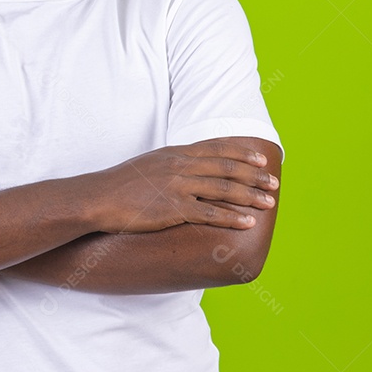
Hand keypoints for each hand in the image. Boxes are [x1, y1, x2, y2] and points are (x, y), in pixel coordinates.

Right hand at [94, 139, 278, 233]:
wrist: (98, 198)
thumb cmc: (119, 184)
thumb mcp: (149, 164)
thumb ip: (172, 164)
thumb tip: (188, 169)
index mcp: (175, 153)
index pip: (217, 149)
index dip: (242, 155)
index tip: (261, 160)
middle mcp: (180, 165)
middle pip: (227, 168)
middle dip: (254, 176)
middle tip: (274, 183)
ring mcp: (178, 186)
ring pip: (224, 189)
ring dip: (250, 195)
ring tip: (269, 202)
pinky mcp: (174, 208)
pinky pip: (210, 212)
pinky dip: (232, 217)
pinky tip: (248, 222)